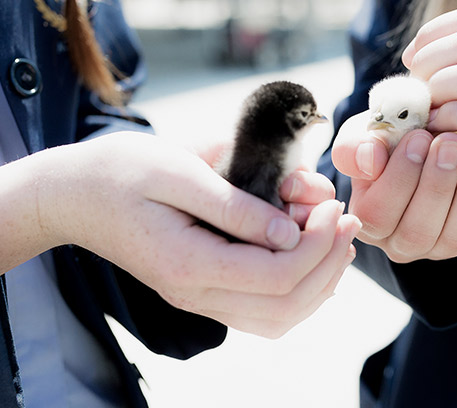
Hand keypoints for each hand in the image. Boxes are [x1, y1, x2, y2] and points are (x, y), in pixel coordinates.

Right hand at [2, 131, 359, 337]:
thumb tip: (291, 232)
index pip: (277, 277)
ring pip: (278, 317)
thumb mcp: (180, 172)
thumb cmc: (123, 171)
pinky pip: (263, 309)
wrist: (75, 194)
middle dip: (329, 262)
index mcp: (189, 264)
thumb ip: (236, 205)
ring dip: (319, 279)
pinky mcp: (203, 288)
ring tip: (338, 236)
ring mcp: (199, 296)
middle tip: (348, 218)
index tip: (333, 205)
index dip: (318, 244)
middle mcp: (196, 293)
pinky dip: (299, 287)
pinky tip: (312, 252)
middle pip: (286, 304)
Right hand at [332, 110, 456, 262]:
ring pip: (456, 236)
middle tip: (452, 140)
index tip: (420, 136)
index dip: (401, 176)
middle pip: (419, 230)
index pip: (380, 213)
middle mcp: (401, 244)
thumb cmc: (388, 141)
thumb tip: (370, 159)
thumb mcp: (365, 136)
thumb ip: (356, 146)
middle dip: (438, 183)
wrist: (424, 144)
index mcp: (368, 221)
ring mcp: (439, 247)